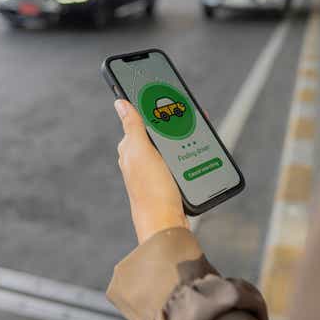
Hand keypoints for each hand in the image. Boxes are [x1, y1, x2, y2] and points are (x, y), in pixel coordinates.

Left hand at [114, 99, 188, 243]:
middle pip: (159, 129)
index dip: (154, 105)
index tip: (170, 94)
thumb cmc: (152, 191)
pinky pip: (178, 157)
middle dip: (174, 119)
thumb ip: (132, 126)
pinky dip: (188, 149)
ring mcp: (154, 169)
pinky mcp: (167, 178)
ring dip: (184, 133)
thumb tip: (120, 102)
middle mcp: (140, 157)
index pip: (141, 118)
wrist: (166, 224)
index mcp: (130, 148)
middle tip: (192, 110)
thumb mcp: (142, 153)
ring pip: (171, 142)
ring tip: (199, 126)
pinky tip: (198, 147)